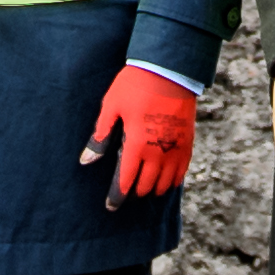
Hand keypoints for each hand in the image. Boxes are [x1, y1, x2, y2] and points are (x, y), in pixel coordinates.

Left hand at [82, 65, 198, 204]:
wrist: (170, 68)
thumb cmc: (135, 85)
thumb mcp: (111, 107)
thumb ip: (100, 137)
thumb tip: (86, 161)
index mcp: (136, 145)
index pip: (125, 181)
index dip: (117, 196)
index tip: (110, 206)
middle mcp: (158, 152)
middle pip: (146, 185)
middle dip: (134, 192)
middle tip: (127, 192)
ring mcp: (175, 149)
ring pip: (165, 183)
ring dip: (154, 189)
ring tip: (145, 188)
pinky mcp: (188, 142)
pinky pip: (181, 172)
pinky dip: (173, 180)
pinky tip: (166, 180)